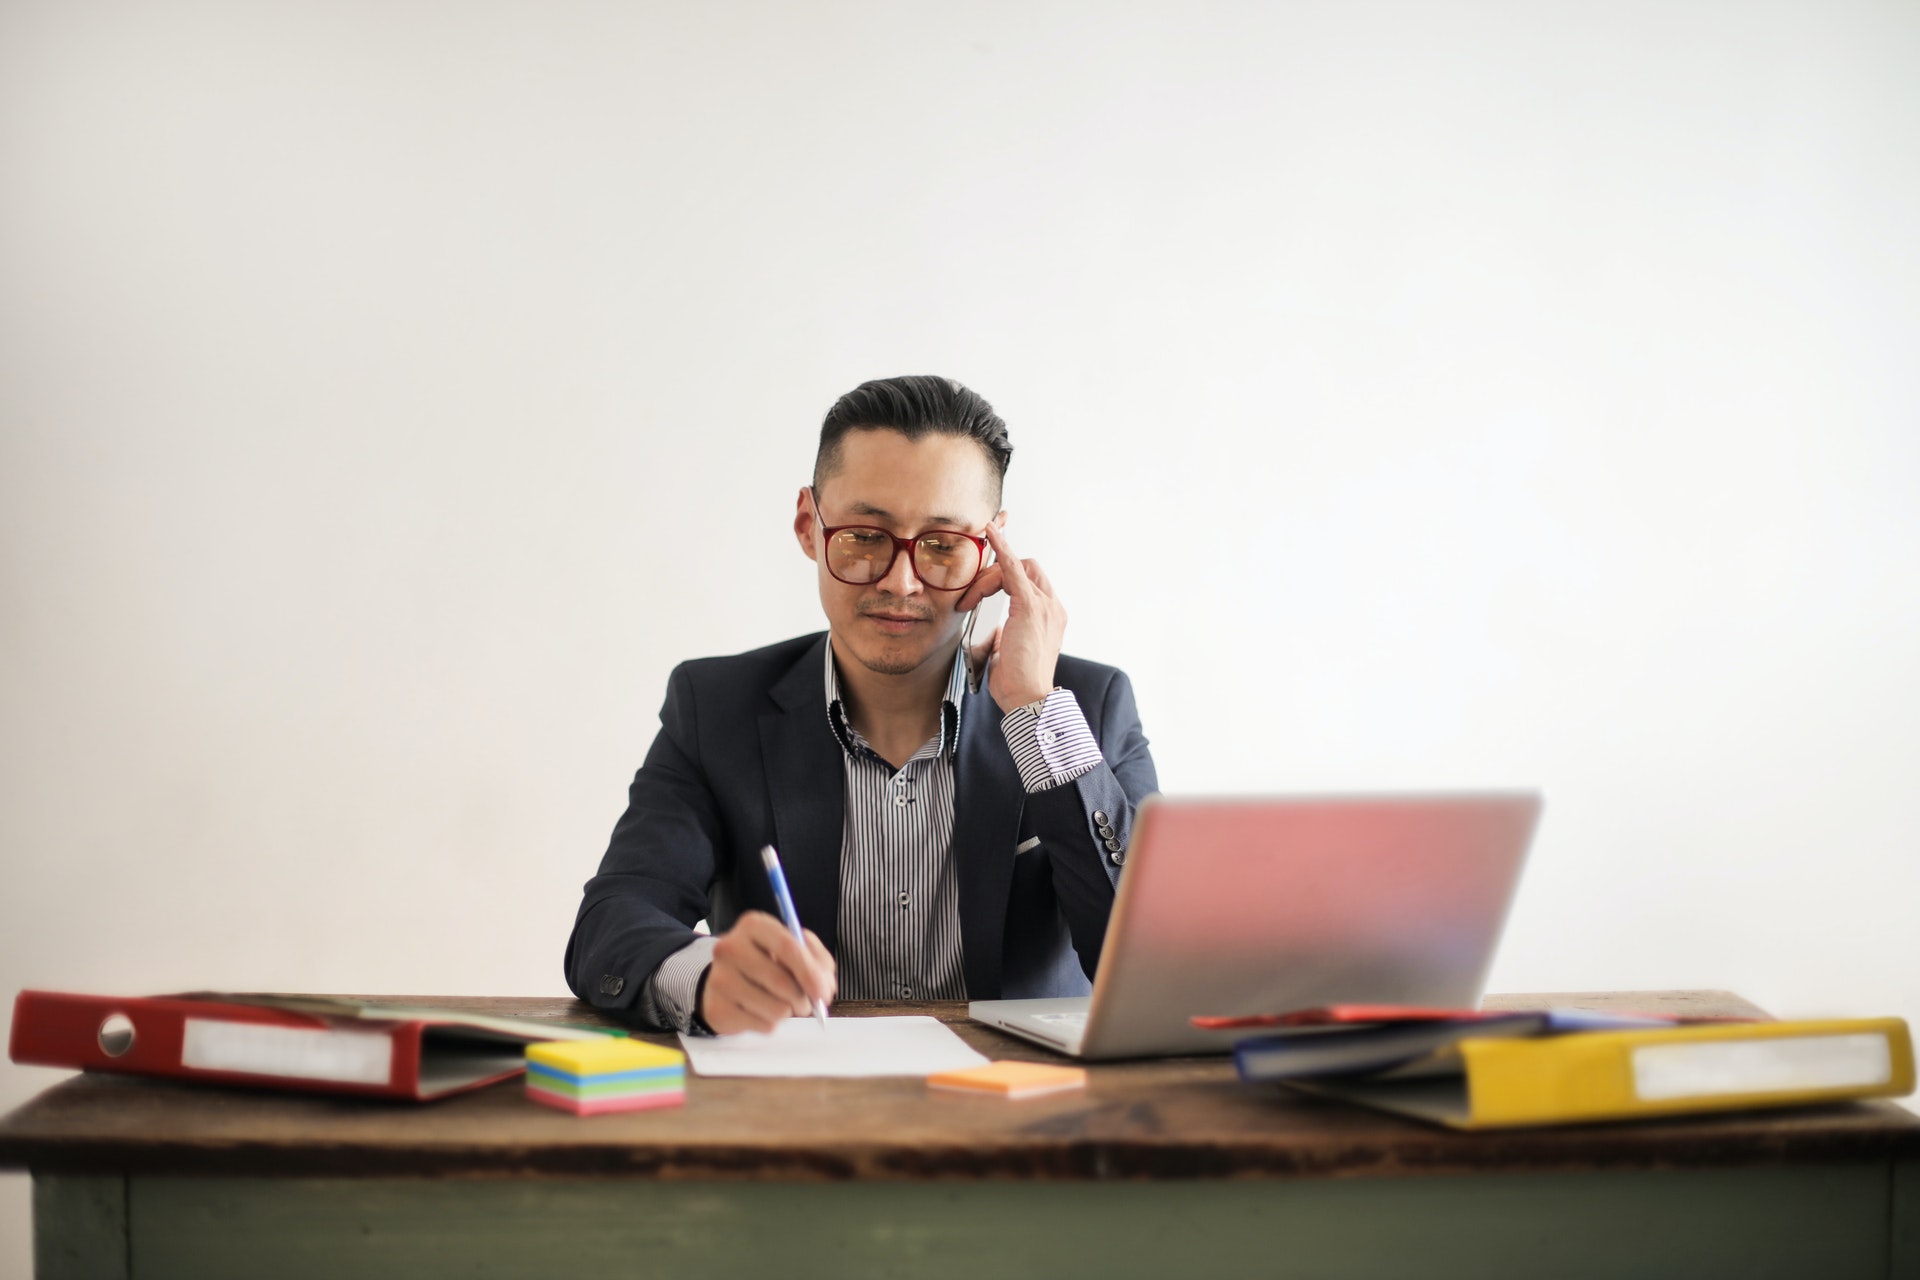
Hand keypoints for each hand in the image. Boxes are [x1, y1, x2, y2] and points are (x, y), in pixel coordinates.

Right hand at [699, 911, 836, 1034]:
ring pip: (776, 1009)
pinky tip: (761, 1012)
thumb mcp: (793, 949)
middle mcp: (730, 947)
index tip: (824, 992)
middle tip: (806, 1004)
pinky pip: (763, 1025)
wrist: (726, 982)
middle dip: (803, 999)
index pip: (787, 946)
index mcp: (753, 925)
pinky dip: (771, 1023)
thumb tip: (824, 986)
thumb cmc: (768, 962)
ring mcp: (720, 978)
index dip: (810, 972)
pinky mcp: (717, 1008)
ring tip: (782, 1005)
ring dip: (788, 1012)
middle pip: (781, 981)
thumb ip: (816, 959)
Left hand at [957, 523, 1066, 712]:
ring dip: (989, 578)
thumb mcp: (1010, 654)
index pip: (1031, 581)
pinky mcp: (1030, 607)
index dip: (1009, 571)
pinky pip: (1013, 567)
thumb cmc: (1018, 684)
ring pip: (1016, 568)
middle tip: (971, 598)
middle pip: (1026, 569)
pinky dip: (1002, 547)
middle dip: (995, 576)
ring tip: (970, 599)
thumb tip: (996, 631)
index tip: (989, 572)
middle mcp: (1052, 607)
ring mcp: (1044, 605)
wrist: (1029, 699)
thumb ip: (1006, 637)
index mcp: (1050, 618)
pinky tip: (990, 532)